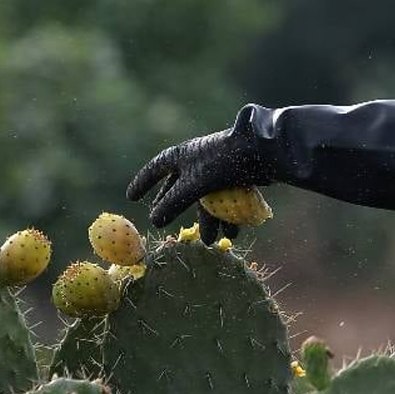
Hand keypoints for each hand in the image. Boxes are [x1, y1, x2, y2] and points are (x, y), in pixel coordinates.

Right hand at [126, 107, 269, 239]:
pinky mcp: (235, 176)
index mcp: (182, 155)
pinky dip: (227, 216)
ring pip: (207, 198)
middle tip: (163, 223)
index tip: (132, 196)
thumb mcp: (193, 185)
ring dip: (209, 220)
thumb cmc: (222, 163)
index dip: (143, 182)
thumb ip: (172, 203)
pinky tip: (231, 233)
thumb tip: (154, 222)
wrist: (262, 151)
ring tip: (210, 242)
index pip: (156, 169)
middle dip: (176, 208)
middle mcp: (198, 160)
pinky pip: (225, 199)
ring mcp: (217, 168)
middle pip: (181, 188)